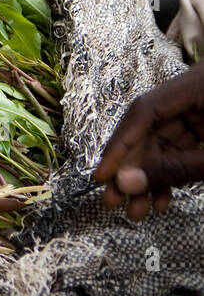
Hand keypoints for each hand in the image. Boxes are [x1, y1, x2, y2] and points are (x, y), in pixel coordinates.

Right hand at [93, 63, 203, 217]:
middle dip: (133, 169)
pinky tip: (160, 200)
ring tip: (136, 211)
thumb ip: (175, 169)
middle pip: (151, 129)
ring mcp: (203, 110)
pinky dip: (170, 174)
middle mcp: (195, 93)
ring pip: (163, 144)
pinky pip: (181, 150)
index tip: (103, 175)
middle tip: (114, 201)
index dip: (120, 144)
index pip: (145, 110)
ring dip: (149, 178)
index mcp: (200, 84)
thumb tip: (125, 184)